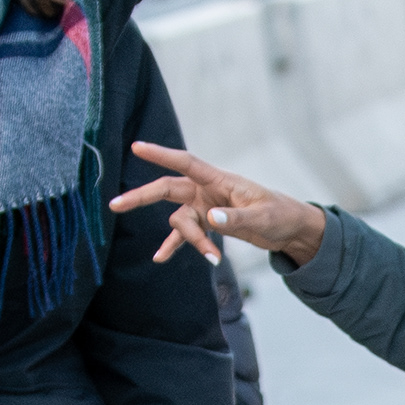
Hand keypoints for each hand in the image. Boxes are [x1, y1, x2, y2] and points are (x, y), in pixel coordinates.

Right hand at [110, 142, 326, 270]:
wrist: (289, 229)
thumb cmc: (279, 215)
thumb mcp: (263, 217)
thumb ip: (236, 217)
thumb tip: (211, 219)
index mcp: (219, 180)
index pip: (185, 163)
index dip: (161, 155)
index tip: (137, 147)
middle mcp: (207, 191)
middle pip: (167, 190)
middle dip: (141, 197)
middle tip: (115, 205)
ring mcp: (205, 207)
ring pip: (181, 221)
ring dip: (192, 240)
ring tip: (213, 257)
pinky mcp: (208, 223)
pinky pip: (186, 235)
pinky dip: (176, 246)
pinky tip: (160, 257)